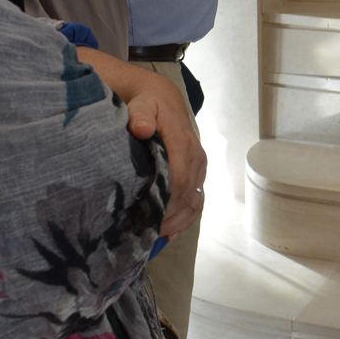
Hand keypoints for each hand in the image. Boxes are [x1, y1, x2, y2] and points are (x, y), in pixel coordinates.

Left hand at [77, 47, 207, 236]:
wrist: (163, 101)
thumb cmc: (148, 105)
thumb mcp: (142, 104)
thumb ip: (141, 115)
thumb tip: (142, 128)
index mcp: (182, 141)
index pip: (180, 179)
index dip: (166, 202)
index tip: (146, 218)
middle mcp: (195, 155)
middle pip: (187, 195)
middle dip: (168, 217)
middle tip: (143, 234)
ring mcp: (199, 166)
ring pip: (195, 201)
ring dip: (178, 222)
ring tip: (156, 237)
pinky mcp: (198, 172)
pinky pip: (197, 200)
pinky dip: (186, 219)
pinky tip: (169, 233)